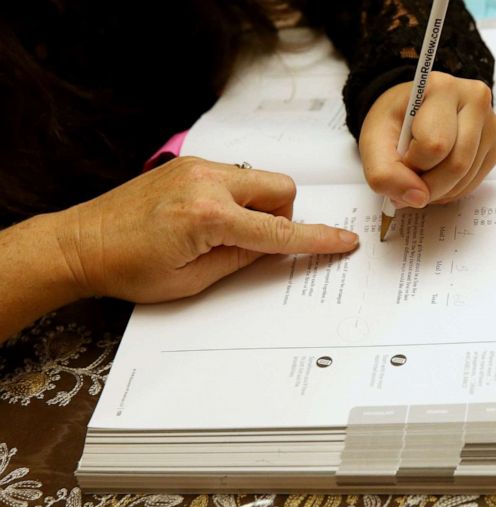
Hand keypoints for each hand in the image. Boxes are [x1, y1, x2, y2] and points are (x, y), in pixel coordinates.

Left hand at [54, 157, 358, 302]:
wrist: (80, 244)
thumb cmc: (128, 270)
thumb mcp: (193, 281)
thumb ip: (243, 260)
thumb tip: (273, 247)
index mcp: (208, 218)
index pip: (279, 232)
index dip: (317, 240)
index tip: (343, 240)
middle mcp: (206, 183)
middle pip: (281, 190)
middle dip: (281, 217)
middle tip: (252, 243)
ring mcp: (196, 168)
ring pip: (260, 180)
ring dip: (257, 206)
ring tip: (222, 233)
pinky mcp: (188, 164)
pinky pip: (234, 176)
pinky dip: (236, 197)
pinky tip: (206, 219)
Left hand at [359, 72, 495, 207]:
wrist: (410, 111)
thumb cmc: (395, 120)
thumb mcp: (373, 141)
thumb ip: (384, 173)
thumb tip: (417, 199)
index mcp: (443, 89)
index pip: (435, 145)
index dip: (412, 164)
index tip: (400, 156)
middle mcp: (474, 101)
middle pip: (457, 164)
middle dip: (427, 185)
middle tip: (408, 179)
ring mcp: (489, 125)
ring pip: (466, 177)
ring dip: (438, 191)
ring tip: (420, 177)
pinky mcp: (494, 147)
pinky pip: (474, 182)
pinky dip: (451, 190)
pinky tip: (437, 177)